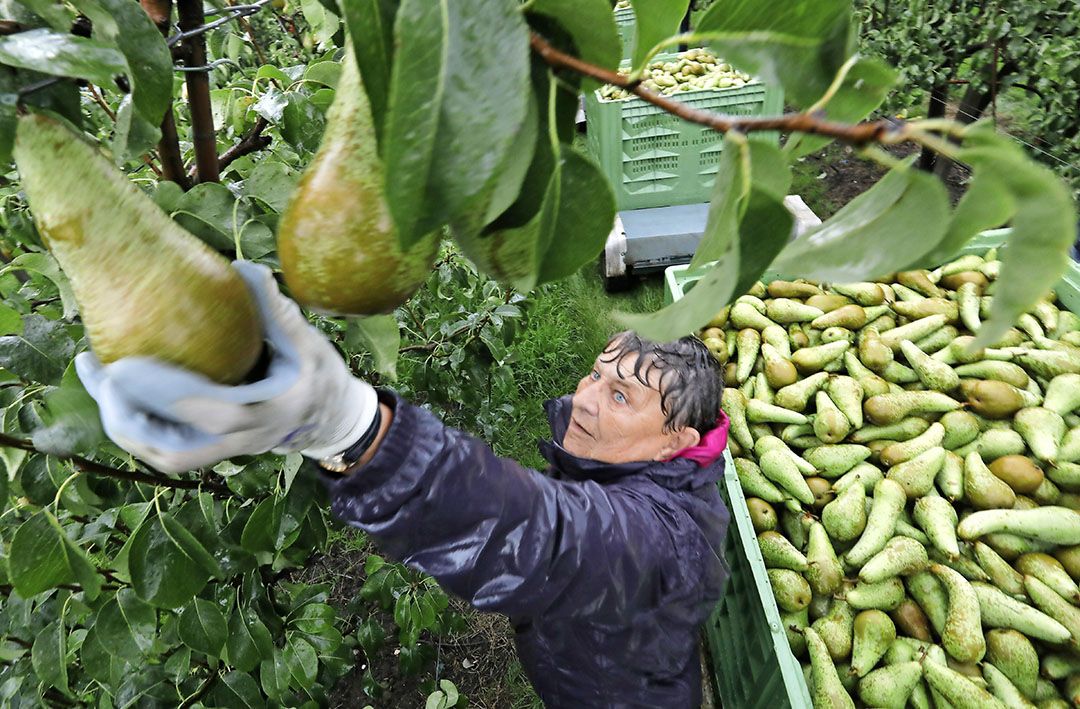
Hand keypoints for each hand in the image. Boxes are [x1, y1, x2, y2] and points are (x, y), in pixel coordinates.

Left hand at [76, 261, 376, 472]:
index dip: (159, 391)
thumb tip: (242, 267)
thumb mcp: (307, 342)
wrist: (330, 419)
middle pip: (167, 448)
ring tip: (95, 373)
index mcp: (261, 414)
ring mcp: (222, 450)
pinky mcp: (210, 448)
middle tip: (99, 370)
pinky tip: (116, 386)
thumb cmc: (319, 376)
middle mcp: (236, 440)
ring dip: (122, 421)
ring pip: (160, 452)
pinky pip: (164, 445)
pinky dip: (135, 422)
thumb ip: (277, 311)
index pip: (203, 410)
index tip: (122, 363)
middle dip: (125, 417)